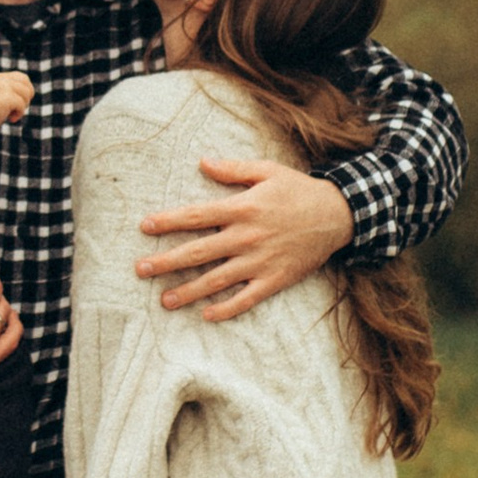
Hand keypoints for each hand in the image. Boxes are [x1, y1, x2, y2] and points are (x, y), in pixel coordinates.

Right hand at [0, 71, 34, 131]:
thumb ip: (8, 92)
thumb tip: (27, 97)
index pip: (22, 77)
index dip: (26, 89)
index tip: (20, 102)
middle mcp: (2, 79)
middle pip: (27, 85)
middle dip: (26, 98)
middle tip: (17, 109)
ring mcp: (5, 86)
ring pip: (26, 94)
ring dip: (22, 107)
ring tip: (11, 114)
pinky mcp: (7, 96)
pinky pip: (22, 105)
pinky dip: (19, 114)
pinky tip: (10, 119)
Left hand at [135, 157, 354, 319]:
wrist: (338, 215)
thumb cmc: (298, 190)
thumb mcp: (267, 170)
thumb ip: (232, 169)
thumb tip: (202, 162)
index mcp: (242, 208)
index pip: (196, 216)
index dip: (168, 221)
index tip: (144, 226)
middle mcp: (247, 237)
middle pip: (198, 252)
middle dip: (166, 261)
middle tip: (140, 269)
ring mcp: (260, 261)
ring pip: (216, 280)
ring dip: (188, 291)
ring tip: (164, 300)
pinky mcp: (275, 280)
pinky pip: (246, 299)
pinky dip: (226, 309)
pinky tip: (205, 315)